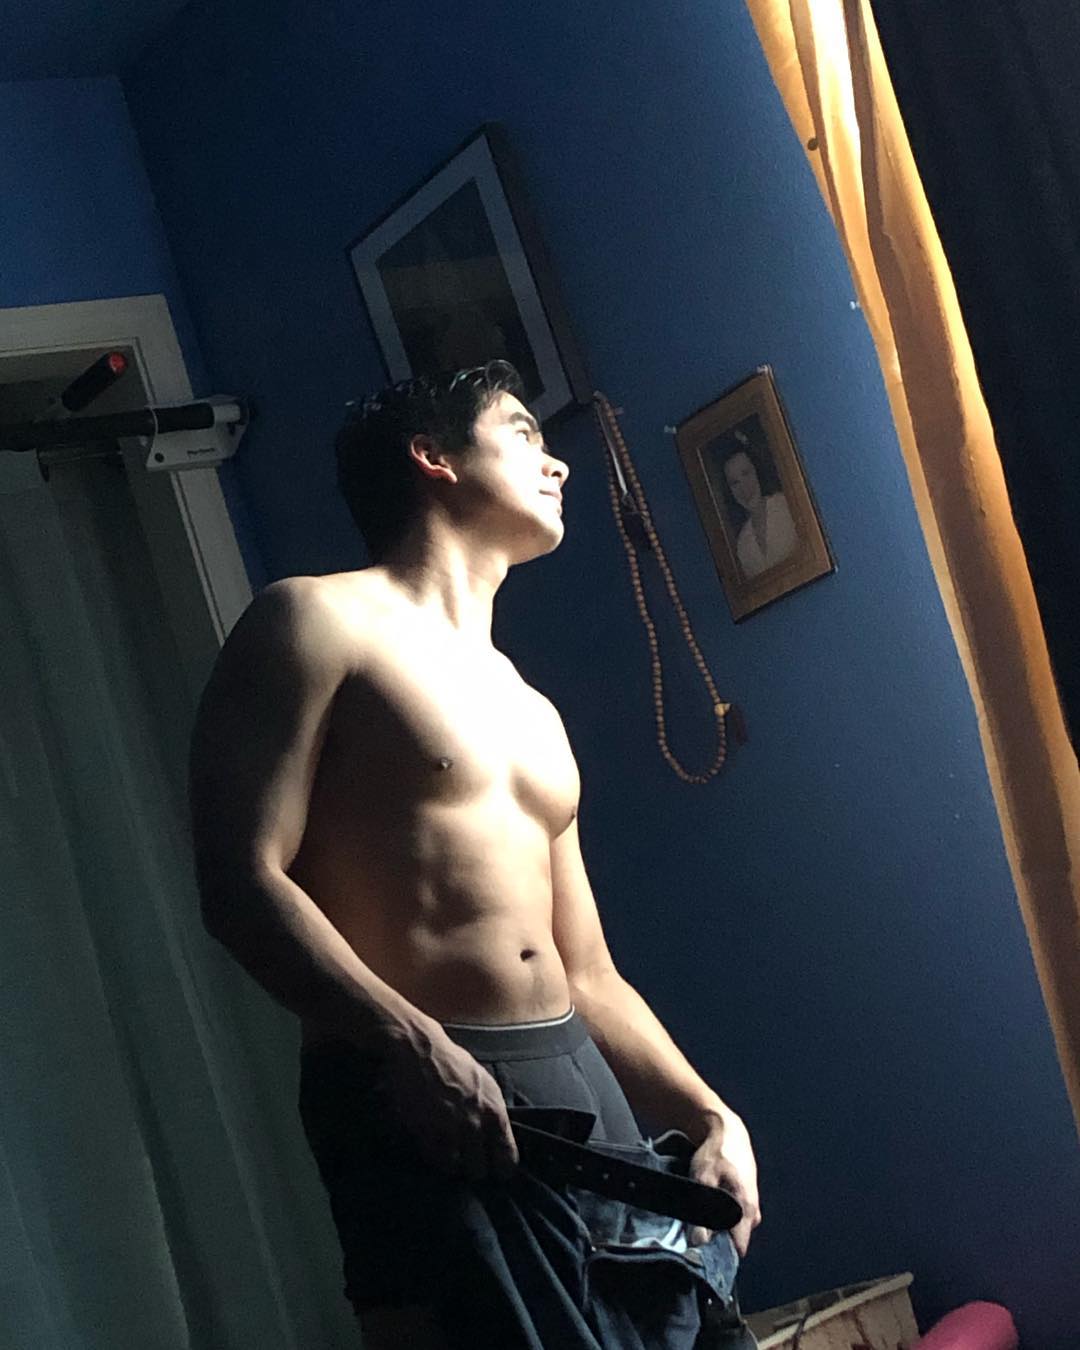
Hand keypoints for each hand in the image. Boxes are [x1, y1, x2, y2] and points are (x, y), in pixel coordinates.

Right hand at [378, 1026, 519, 1182]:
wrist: (419, 1049)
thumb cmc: (450, 1061)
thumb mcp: (481, 1081)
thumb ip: (490, 1110)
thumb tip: (495, 1134)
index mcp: (495, 1111)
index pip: (507, 1159)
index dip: (500, 1168)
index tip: (493, 1170)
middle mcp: (476, 1124)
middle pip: (479, 1170)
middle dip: (472, 1168)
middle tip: (464, 1160)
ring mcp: (451, 1131)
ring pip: (455, 1169)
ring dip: (450, 1164)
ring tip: (445, 1151)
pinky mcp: (427, 1132)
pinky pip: (434, 1160)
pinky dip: (432, 1157)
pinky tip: (430, 1144)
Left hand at [686, 1110, 760, 1256]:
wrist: (728, 1131)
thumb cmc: (715, 1154)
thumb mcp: (703, 1179)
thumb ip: (702, 1211)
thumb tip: (698, 1243)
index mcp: (746, 1209)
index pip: (738, 1248)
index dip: (720, 1253)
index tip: (702, 1253)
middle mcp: (753, 1212)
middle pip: (736, 1240)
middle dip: (718, 1240)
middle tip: (696, 1231)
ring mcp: (752, 1206)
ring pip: (736, 1229)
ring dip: (720, 1226)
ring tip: (701, 1215)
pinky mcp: (748, 1199)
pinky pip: (737, 1218)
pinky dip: (724, 1216)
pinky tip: (709, 1206)